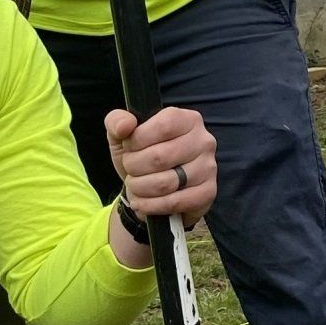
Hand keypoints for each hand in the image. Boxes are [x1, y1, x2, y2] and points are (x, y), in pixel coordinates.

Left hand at [105, 105, 215, 226]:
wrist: (149, 188)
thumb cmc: (140, 155)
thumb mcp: (122, 135)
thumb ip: (117, 121)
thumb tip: (125, 125)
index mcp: (186, 119)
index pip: (162, 127)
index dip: (137, 141)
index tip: (129, 147)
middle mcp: (203, 141)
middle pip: (159, 157)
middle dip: (134, 167)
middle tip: (130, 169)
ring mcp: (208, 167)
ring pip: (165, 183)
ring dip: (140, 187)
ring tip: (135, 185)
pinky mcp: (207, 192)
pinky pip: (174, 202)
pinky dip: (150, 205)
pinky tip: (142, 201)